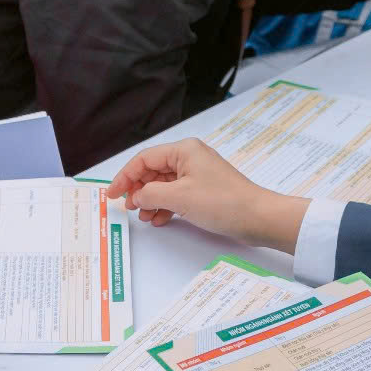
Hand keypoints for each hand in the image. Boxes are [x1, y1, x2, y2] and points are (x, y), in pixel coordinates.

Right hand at [105, 139, 305, 249]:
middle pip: (153, 170)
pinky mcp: (204, 190)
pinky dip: (165, 206)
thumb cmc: (223, 202)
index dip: (125, 176)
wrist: (258, 218)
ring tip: (144, 216)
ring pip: (164, 184)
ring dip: (151, 200)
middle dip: (138, 189)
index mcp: (184, 150)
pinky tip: (159, 219)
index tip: (112, 193)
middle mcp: (190, 158)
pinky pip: (176, 195)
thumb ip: (150, 194)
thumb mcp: (179, 197)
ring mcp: (198, 174)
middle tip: (127, 207)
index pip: (144, 159)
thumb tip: (135, 195)